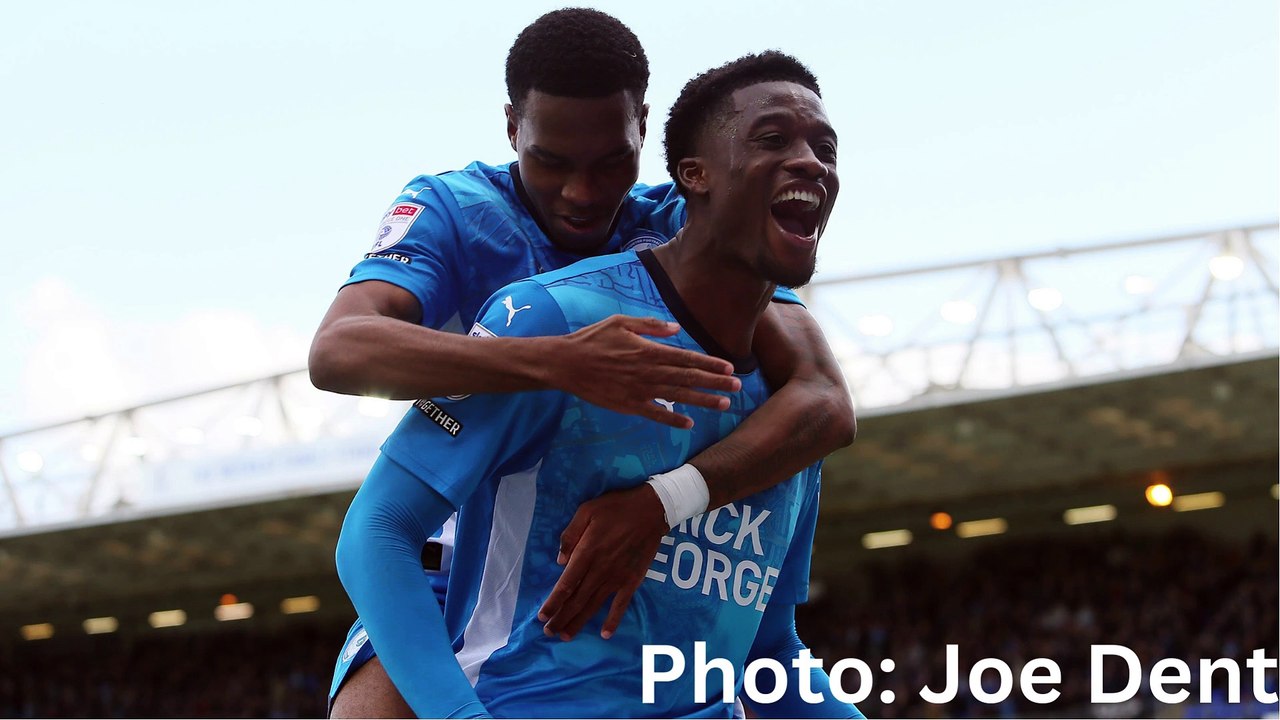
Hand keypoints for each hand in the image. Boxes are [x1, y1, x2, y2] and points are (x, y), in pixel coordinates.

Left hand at [538, 484, 668, 639]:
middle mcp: (600, 570)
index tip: (542, 616)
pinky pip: (621, 604)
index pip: (566, 584)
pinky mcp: (632, 580)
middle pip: (577, 600)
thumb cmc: (616, 507)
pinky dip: (613, 620)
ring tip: (566, 636)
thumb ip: (570, 535)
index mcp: (587, 552)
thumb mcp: (586, 511)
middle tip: (549, 633)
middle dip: (561, 618)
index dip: (553, 602)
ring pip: (594, 605)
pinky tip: (605, 634)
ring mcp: (617, 577)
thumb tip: (560, 561)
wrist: (652, 510)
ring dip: (579, 622)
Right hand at [547, 315, 740, 428]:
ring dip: (702, 401)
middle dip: (714, 383)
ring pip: (677, 396)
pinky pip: (655, 414)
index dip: (709, 363)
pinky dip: (672, 419)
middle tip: (737, 388)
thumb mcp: (620, 322)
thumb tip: (676, 328)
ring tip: (723, 405)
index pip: (686, 357)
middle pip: (687, 378)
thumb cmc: (593, 339)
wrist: (566, 363)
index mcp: (648, 350)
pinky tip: (689, 423)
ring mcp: (639, 390)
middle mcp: (648, 371)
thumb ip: (650, 325)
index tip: (728, 368)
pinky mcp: (628, 405)